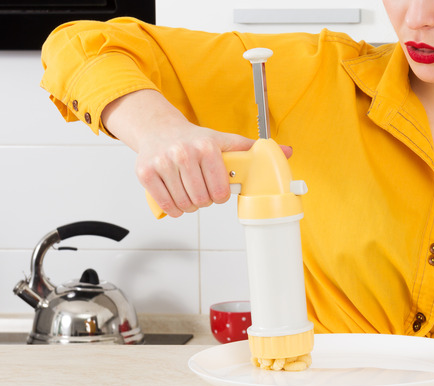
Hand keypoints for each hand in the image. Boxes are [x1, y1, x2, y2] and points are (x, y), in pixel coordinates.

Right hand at [102, 90, 291, 217]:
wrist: (159, 129)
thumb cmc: (195, 139)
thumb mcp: (225, 141)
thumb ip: (253, 149)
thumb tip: (287, 151)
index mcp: (206, 146)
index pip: (220, 190)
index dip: (221, 195)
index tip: (218, 190)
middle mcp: (183, 153)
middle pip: (202, 200)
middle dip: (205, 201)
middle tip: (204, 192)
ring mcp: (163, 163)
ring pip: (184, 205)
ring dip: (190, 206)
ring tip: (191, 193)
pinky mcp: (145, 173)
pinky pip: (165, 205)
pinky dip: (174, 209)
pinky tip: (178, 200)